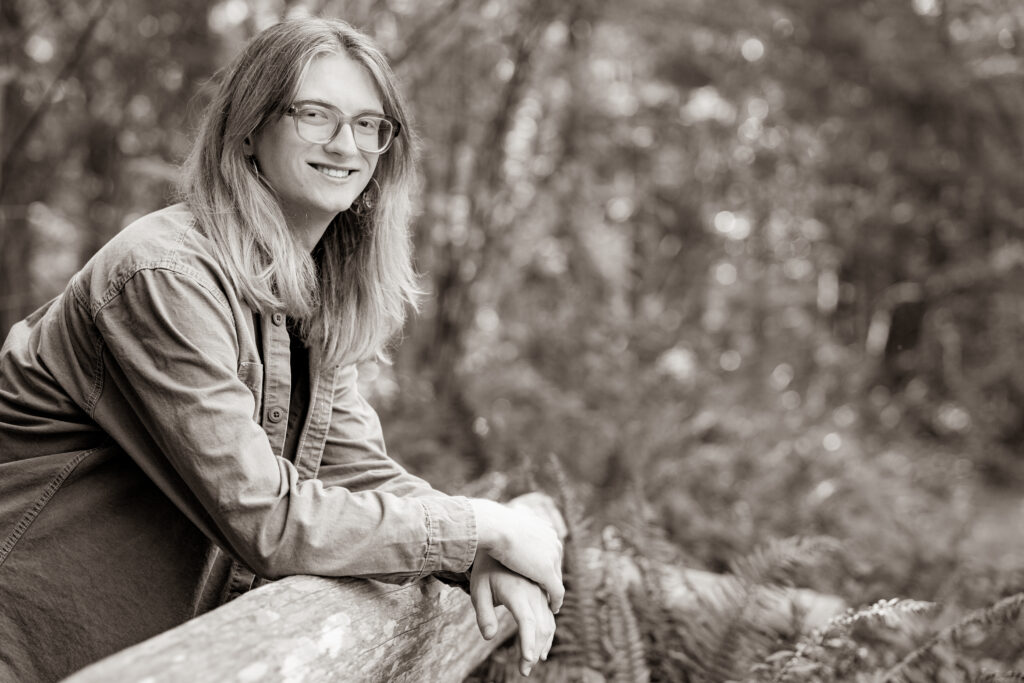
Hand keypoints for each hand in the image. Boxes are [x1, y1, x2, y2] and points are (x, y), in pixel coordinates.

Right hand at [470, 498, 564, 612]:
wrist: (496, 527)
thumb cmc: (493, 525)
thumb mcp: (508, 524)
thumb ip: (514, 528)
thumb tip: (508, 525)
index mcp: (546, 530)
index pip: (550, 551)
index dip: (545, 564)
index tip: (539, 575)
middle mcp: (553, 542)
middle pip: (556, 565)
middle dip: (552, 578)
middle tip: (547, 593)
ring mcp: (552, 557)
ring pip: (557, 579)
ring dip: (554, 592)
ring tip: (550, 603)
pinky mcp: (547, 573)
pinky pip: (556, 592)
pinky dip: (556, 602)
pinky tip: (552, 609)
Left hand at [471, 551, 555, 676]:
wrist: (499, 535)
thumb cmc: (485, 566)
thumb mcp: (478, 589)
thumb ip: (484, 614)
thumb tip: (488, 636)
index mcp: (518, 592)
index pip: (527, 623)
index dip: (528, 644)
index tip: (528, 662)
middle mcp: (534, 590)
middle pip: (542, 626)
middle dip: (535, 650)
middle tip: (525, 670)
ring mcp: (540, 588)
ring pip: (549, 619)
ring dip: (544, 641)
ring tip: (535, 659)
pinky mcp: (542, 585)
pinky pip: (550, 609)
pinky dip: (548, 627)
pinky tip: (543, 639)